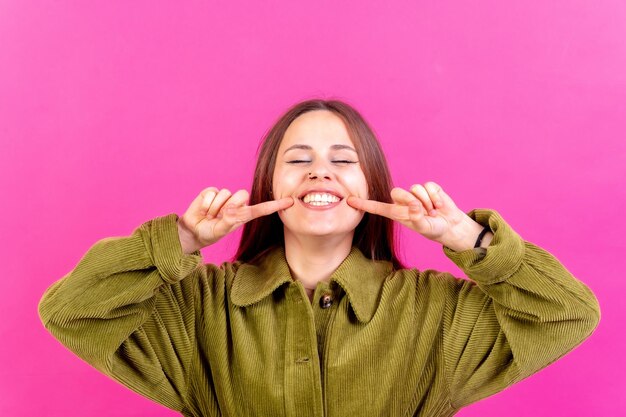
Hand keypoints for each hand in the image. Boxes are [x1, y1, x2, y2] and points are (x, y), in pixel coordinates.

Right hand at [177, 187, 292, 252]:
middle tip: (218, 216)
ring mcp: (224, 197)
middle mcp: (236, 204)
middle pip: (242, 194)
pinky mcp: (212, 191)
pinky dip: (206, 203)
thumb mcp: (220, 231)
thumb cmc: (210, 232)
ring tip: (210, 215)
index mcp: (243, 215)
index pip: (262, 208)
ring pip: (226, 194)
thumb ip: (229, 222)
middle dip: (229, 206)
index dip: (275, 205)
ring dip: (215, 207)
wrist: (192, 230)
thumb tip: (233, 211)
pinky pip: (212, 192)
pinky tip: (204, 209)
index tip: (290, 202)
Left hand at [347, 182, 488, 250]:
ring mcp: (416, 194)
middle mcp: (404, 202)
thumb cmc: (433, 228)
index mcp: (397, 213)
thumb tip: (414, 205)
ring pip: (415, 189)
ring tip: (433, 211)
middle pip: (397, 192)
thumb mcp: (423, 227)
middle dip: (410, 200)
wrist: (450, 226)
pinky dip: (435, 197)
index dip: (364, 204)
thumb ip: (417, 218)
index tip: (349, 200)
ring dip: (426, 202)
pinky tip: (439, 205)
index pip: (377, 207)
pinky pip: (429, 186)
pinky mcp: (429, 188)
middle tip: (423, 211)